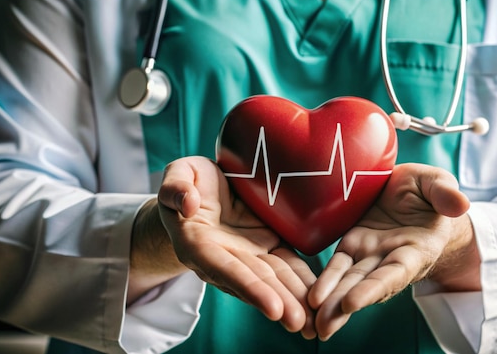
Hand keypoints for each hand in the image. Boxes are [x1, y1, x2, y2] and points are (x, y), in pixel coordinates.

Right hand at [156, 156, 316, 337]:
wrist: (204, 190)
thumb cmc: (188, 181)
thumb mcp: (177, 174)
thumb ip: (176, 187)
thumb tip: (189, 205)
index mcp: (197, 243)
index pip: (224, 268)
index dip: (248, 287)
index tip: (271, 307)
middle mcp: (224, 257)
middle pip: (254, 281)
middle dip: (278, 302)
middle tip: (301, 323)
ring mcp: (248, 255)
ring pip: (274, 279)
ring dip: (293, 301)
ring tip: (314, 323)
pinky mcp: (268, 246)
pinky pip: (288, 265)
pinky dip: (303, 283)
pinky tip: (321, 301)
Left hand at [307, 163, 478, 340]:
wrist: (412, 191)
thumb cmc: (429, 190)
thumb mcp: (437, 182)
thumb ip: (445, 193)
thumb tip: (461, 203)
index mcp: (416, 248)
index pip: (395, 272)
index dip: (375, 288)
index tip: (354, 303)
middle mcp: (391, 258)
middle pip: (367, 285)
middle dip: (345, 306)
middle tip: (323, 326)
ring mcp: (370, 254)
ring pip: (349, 281)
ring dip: (331, 302)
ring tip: (310, 322)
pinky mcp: (353, 245)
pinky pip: (338, 266)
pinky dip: (325, 282)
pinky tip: (309, 299)